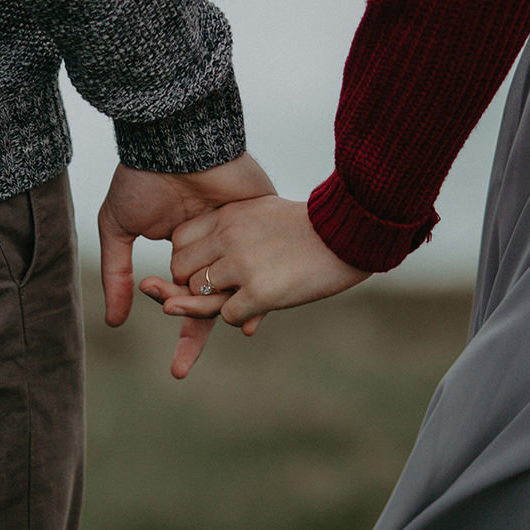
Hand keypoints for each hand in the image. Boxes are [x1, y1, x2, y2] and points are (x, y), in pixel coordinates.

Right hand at [97, 154, 275, 372]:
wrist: (175, 141)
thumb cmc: (143, 178)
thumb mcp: (118, 227)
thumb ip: (116, 274)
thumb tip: (115, 322)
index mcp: (183, 249)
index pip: (183, 297)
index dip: (180, 328)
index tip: (176, 370)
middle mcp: (213, 248)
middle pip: (211, 301)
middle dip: (197, 336)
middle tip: (179, 372)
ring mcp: (238, 236)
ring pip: (240, 286)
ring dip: (232, 311)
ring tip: (234, 328)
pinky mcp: (260, 218)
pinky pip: (264, 262)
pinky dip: (264, 288)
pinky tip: (254, 313)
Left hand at [141, 196, 369, 371]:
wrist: (350, 234)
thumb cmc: (311, 227)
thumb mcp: (264, 211)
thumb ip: (233, 226)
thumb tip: (210, 251)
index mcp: (228, 215)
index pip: (179, 240)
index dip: (189, 259)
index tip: (209, 265)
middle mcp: (228, 237)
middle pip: (183, 271)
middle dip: (196, 285)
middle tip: (223, 289)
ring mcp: (242, 265)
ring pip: (201, 295)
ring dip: (218, 302)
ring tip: (245, 296)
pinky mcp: (260, 292)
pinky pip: (227, 316)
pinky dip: (240, 317)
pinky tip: (258, 310)